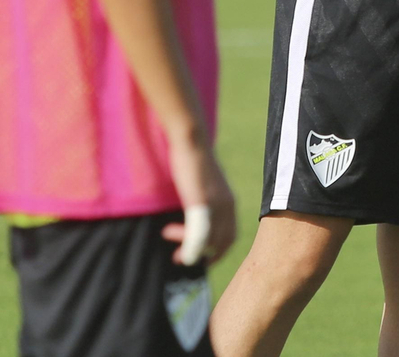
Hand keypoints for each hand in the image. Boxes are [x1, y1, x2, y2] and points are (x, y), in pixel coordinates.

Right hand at [162, 130, 237, 264]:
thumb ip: (205, 202)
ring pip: (208, 241)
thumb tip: (198, 214)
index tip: (198, 255)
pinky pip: (198, 234)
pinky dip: (190, 248)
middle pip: (222, 242)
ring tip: (167, 235)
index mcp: (230, 203)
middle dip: (202, 254)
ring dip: (189, 249)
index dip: (215, 250)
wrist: (191, 141)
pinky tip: (179, 249)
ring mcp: (215, 205)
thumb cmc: (193, 161)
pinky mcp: (201, 202)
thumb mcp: (203, 186)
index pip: (230, 237)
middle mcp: (227, 206)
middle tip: (180, 257)